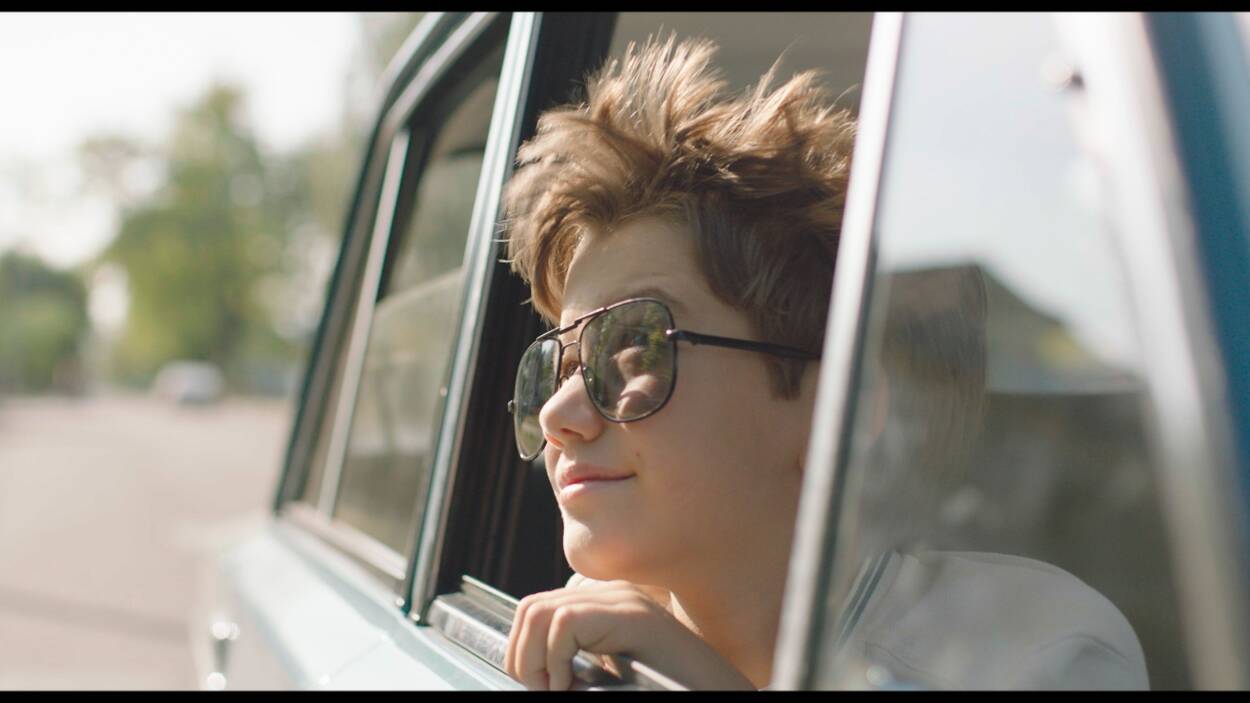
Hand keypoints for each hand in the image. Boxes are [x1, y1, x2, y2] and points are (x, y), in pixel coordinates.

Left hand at [503, 579, 754, 689]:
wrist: (716, 692)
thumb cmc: (668, 689)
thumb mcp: (611, 676)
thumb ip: (580, 663)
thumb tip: (526, 668)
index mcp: (608, 607)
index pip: (538, 611)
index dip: (525, 652)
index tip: (547, 687)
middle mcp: (613, 595)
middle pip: (531, 608)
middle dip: (523, 656)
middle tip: (548, 690)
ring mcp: (623, 600)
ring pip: (539, 611)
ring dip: (536, 659)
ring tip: (560, 689)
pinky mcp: (631, 614)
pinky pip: (565, 622)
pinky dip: (556, 660)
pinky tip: (574, 684)